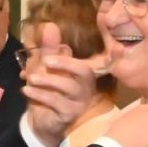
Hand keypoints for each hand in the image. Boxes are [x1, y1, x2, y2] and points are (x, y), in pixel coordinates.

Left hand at [24, 22, 104, 146]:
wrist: (39, 121)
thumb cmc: (45, 90)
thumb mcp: (43, 67)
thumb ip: (48, 49)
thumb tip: (51, 26)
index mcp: (83, 72)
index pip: (100, 61)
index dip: (113, 57)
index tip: (120, 49)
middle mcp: (86, 86)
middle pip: (84, 71)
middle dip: (65, 63)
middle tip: (46, 60)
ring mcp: (80, 102)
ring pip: (68, 87)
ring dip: (47, 80)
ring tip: (30, 78)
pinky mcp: (70, 114)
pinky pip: (56, 102)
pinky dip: (40, 94)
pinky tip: (26, 90)